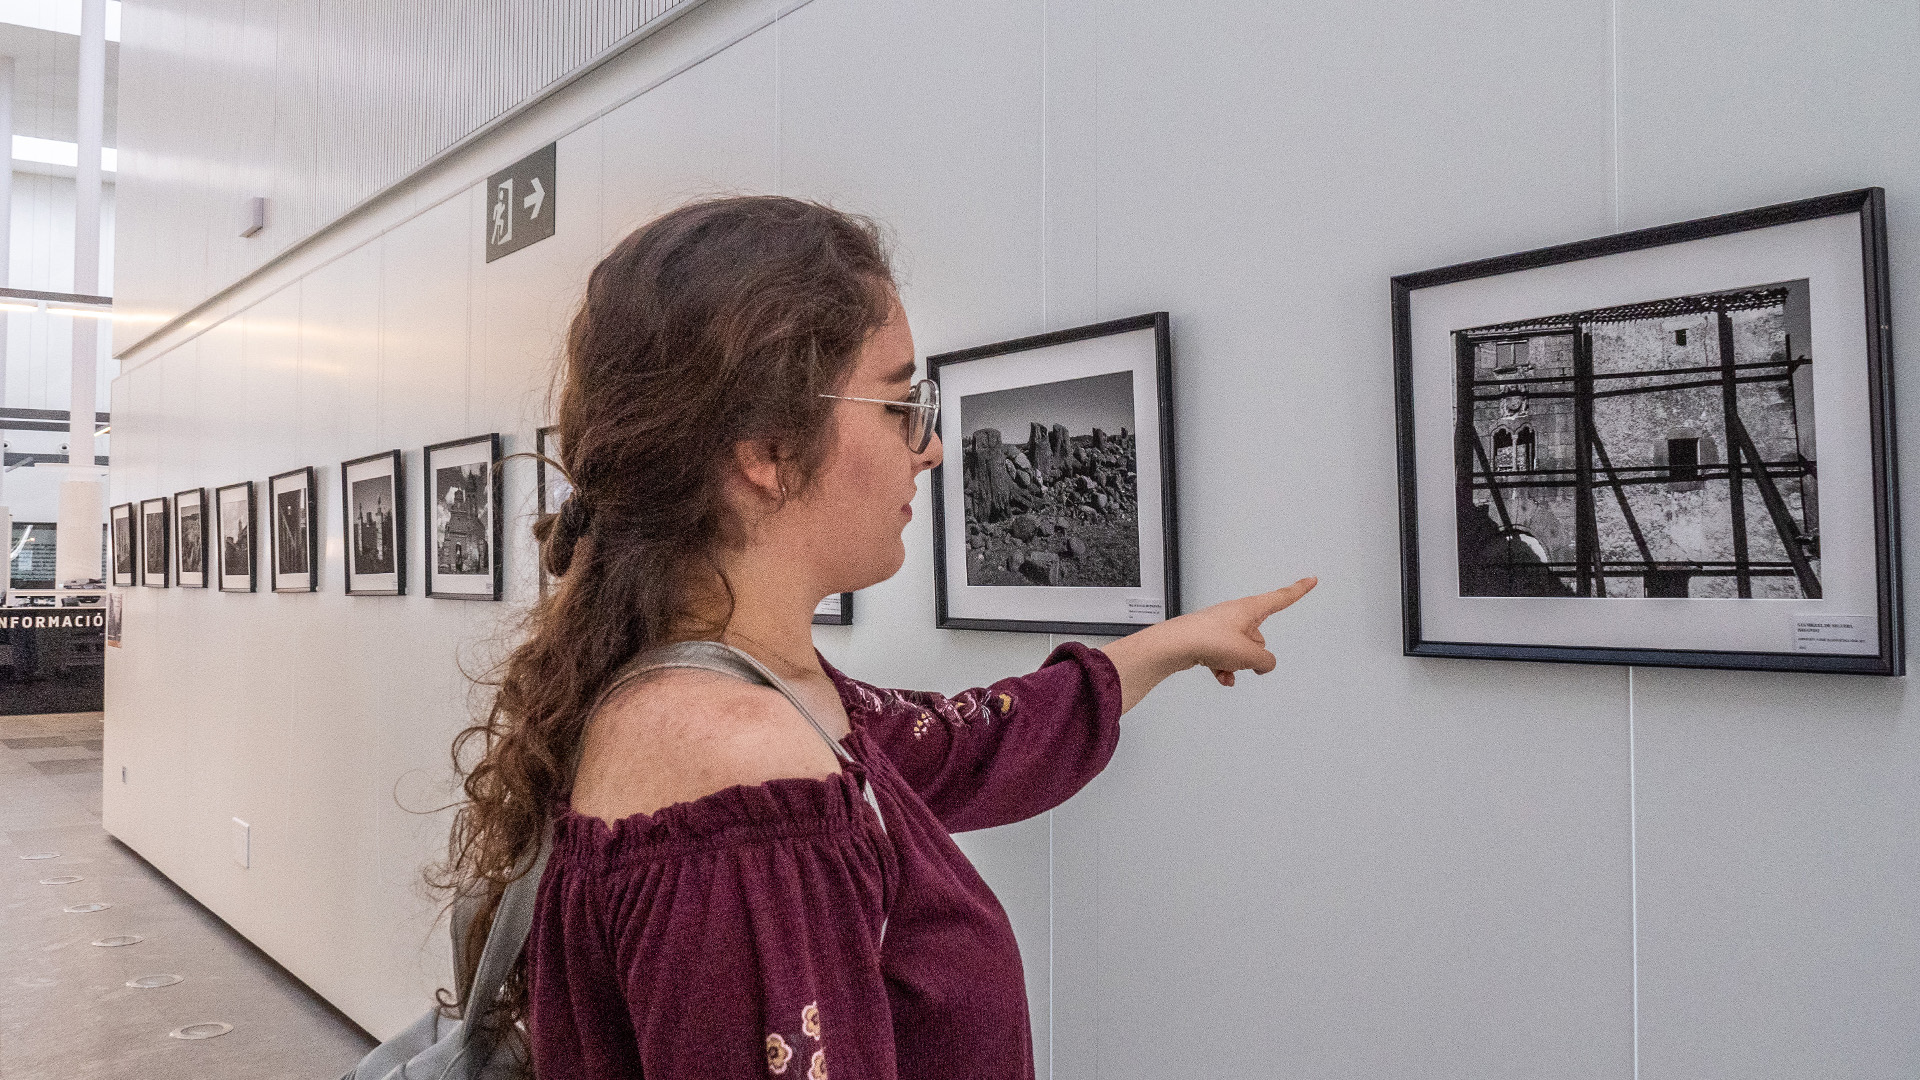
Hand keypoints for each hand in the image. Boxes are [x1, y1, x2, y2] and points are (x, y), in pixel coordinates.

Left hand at [1101, 577, 1317, 711]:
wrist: (1175, 646)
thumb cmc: (1210, 640)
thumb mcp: (1250, 654)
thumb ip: (1266, 661)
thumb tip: (1263, 664)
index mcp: (1250, 609)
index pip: (1282, 598)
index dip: (1299, 590)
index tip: (1311, 580)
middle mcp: (1236, 614)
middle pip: (1259, 637)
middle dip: (1254, 653)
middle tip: (1239, 658)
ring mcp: (1220, 627)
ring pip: (1241, 651)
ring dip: (1237, 664)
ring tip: (1225, 666)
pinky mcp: (1207, 640)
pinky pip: (1225, 658)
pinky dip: (1224, 669)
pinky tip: (1220, 677)